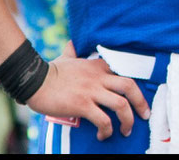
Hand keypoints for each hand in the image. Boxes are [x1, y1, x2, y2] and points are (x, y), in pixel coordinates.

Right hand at [26, 40, 149, 141]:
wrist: (34, 80)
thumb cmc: (50, 71)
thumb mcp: (66, 57)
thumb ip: (72, 51)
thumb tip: (71, 44)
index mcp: (98, 66)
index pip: (124, 73)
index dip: (134, 87)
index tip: (138, 99)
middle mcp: (99, 78)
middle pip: (130, 86)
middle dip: (141, 102)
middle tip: (144, 115)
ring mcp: (92, 91)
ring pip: (121, 104)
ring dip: (128, 120)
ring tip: (126, 130)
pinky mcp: (82, 105)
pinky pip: (102, 120)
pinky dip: (107, 130)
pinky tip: (103, 135)